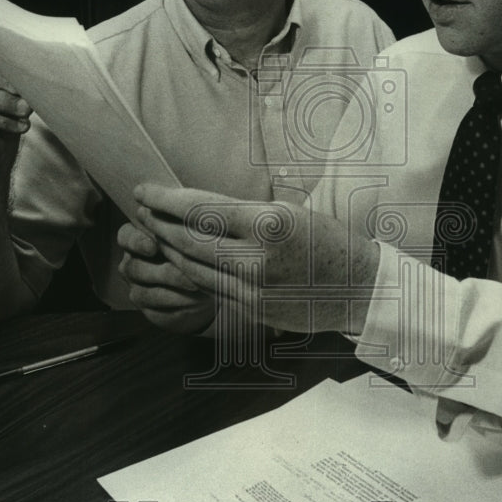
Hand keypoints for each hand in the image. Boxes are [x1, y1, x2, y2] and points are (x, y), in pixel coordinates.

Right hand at [117, 222, 216, 333]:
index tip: (153, 247)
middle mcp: (132, 264)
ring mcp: (137, 288)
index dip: (136, 242)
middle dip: (163, 272)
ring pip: (144, 293)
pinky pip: (155, 312)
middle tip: (189, 271)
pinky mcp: (149, 310)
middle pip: (134, 268)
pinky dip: (176, 307)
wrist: (207, 282)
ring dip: (172, 291)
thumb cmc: (196, 250)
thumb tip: (188, 220)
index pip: (126, 237)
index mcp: (136, 240)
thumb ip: (182, 231)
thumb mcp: (190, 237)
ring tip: (197, 287)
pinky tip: (194, 301)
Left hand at [132, 185, 381, 333]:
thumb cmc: (326, 240)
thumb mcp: (289, 212)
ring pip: (192, 267)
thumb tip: (199, 206)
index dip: (165, 199)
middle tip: (142, 209)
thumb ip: (244, 212)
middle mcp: (255, 258)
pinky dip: (190, 271)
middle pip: (189, 238)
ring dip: (169, 248)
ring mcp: (252, 289)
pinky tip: (181, 258)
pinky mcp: (252, 310)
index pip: (201, 208)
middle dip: (159, 222)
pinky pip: (210, 287)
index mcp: (267, 224)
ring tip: (155, 231)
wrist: (359, 287)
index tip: (143, 190)